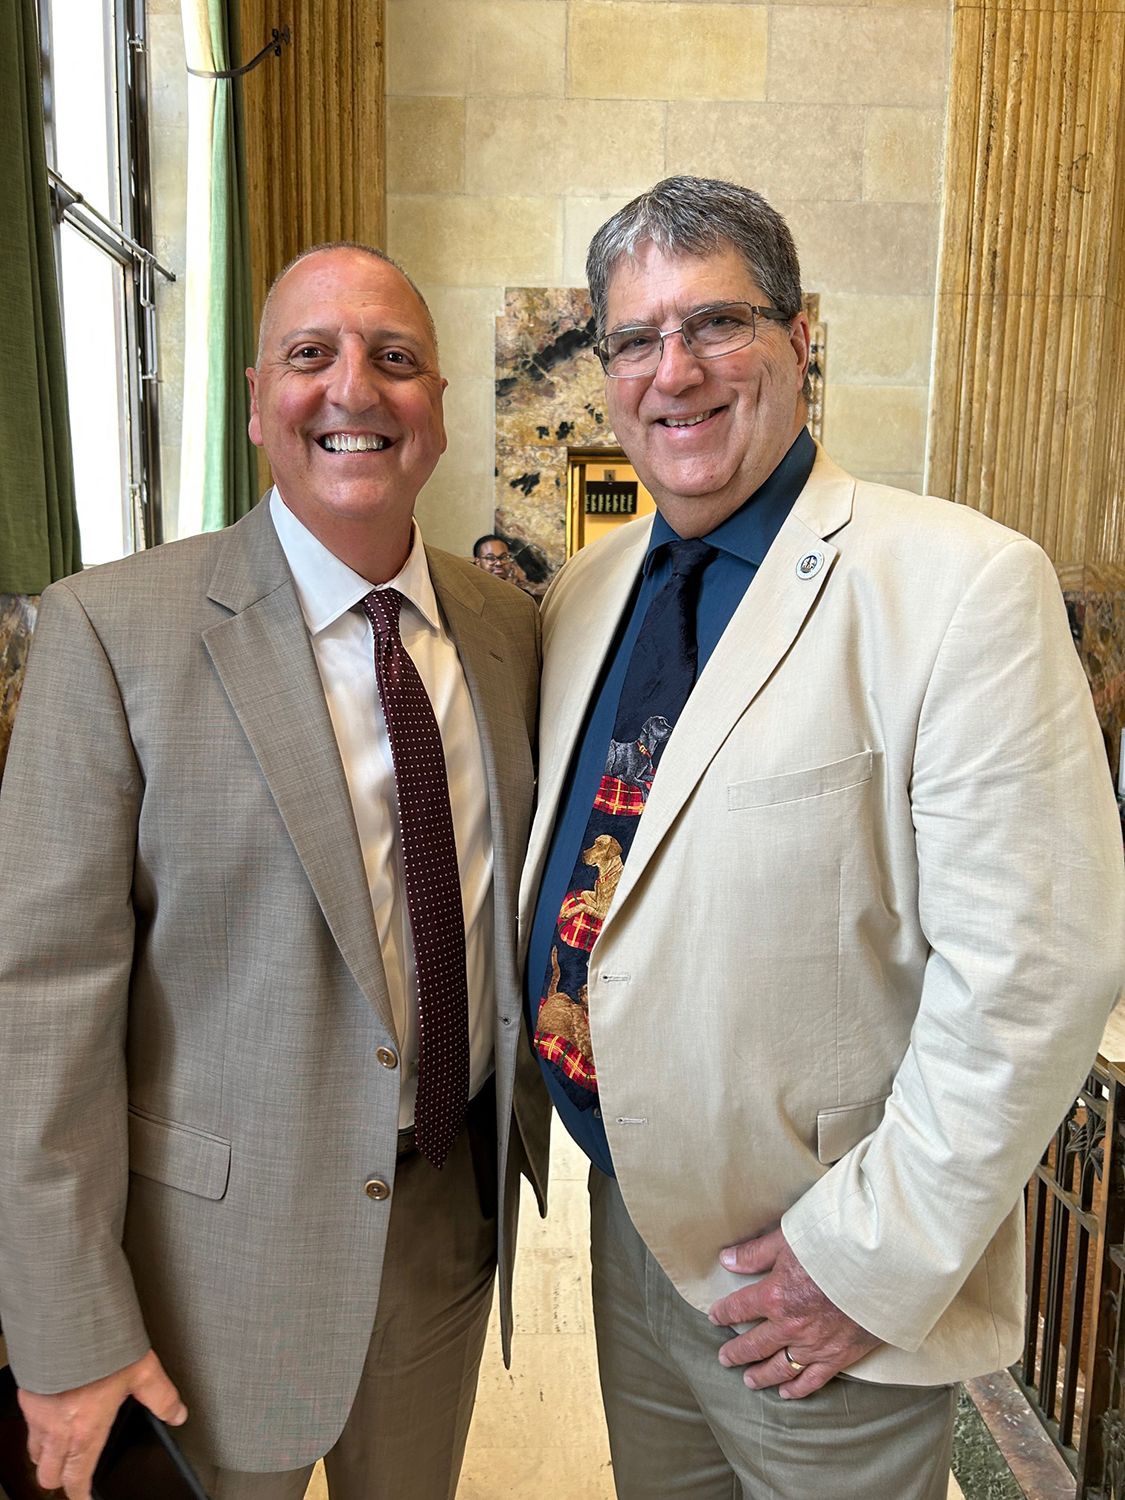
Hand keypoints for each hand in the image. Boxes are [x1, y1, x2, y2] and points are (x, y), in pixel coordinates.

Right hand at [19, 1348, 186, 1499]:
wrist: (68, 1323)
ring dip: (47, 1454)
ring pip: (34, 1453)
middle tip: (73, 1472)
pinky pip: (27, 1424)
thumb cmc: (101, 1347)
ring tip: (62, 1446)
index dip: (81, 1493)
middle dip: (60, 1478)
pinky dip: (37, 1427)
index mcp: (86, 1431)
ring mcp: (38, 1415)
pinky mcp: (27, 1396)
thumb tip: (177, 1413)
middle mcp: (58, 1430)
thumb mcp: (143, 1372)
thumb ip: (162, 1396)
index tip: (86, 1495)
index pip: (77, 1478)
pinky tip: (52, 1413)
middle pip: (47, 1476)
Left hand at [708, 1227, 880, 1397]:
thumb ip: (755, 1253)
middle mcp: (790, 1326)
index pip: (739, 1308)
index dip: (724, 1313)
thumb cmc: (835, 1248)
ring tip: (748, 1380)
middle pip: (755, 1345)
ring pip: (780, 1367)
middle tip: (724, 1358)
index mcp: (775, 1295)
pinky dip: (797, 1389)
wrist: (881, 1269)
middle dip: (737, 1352)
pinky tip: (786, 1393)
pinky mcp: (838, 1356)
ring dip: (761, 1375)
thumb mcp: (789, 1240)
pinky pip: (812, 1380)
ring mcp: (814, 1345)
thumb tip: (725, 1259)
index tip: (716, 1317)